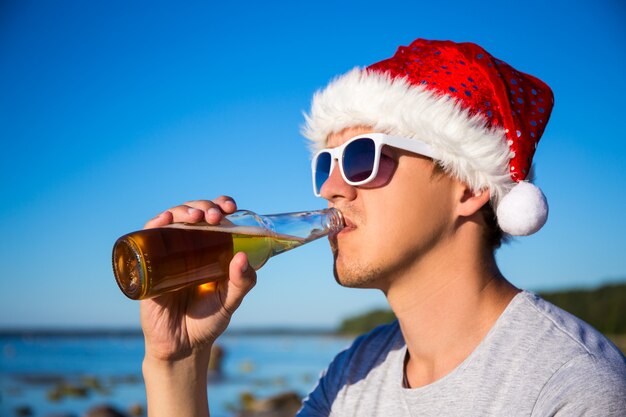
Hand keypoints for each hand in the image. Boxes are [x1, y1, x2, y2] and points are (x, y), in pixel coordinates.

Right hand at [139, 196, 256, 363]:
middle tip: (214, 216)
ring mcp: (167, 254)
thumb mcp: (230, 300)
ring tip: (195, 217)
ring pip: (171, 220)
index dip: (219, 204)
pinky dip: (153, 225)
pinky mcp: (148, 266)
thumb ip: (242, 282)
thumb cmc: (207, 321)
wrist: (182, 347)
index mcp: (210, 248)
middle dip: (203, 207)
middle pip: (192, 213)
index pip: (214, 216)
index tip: (229, 207)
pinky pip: (147, 238)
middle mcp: (188, 247)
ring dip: (182, 211)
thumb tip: (243, 257)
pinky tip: (163, 220)